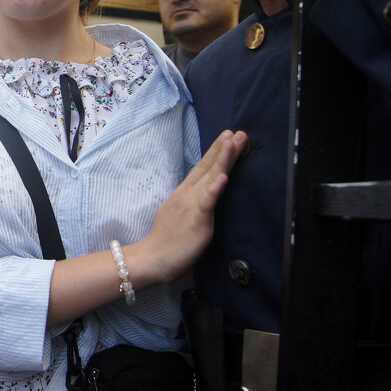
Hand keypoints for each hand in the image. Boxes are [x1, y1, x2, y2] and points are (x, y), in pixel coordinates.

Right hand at [134, 130, 248, 285]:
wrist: (153, 258)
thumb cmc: (167, 241)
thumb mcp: (179, 214)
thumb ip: (191, 203)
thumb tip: (202, 196)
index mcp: (184, 193)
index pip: (202, 168)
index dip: (215, 152)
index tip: (228, 137)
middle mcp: (188, 194)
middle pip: (208, 167)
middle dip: (223, 148)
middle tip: (237, 132)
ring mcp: (192, 205)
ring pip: (210, 178)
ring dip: (222, 159)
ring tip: (233, 142)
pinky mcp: (197, 220)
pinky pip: (207, 201)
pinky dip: (216, 188)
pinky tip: (224, 177)